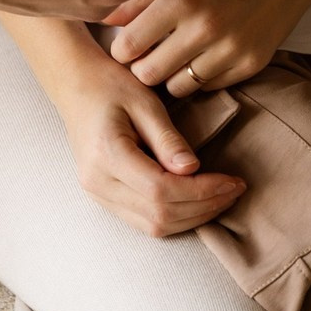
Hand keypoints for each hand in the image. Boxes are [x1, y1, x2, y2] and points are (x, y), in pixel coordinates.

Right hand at [51, 48, 244, 236]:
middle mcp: (98, 183)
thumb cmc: (111, 84)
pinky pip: (142, 220)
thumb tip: (193, 169)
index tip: (232, 181)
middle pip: (158, 215)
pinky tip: (196, 202)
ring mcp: (98, 193)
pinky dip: (174, 217)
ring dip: (191, 218)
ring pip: (152, 226)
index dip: (202, 192)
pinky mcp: (103, 196)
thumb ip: (167, 138)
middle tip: (234, 190)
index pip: (161, 191)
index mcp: (107, 155)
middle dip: (203, 208)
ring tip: (222, 198)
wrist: (76, 84)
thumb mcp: (144, 101)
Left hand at [106, 0, 310, 95]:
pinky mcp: (250, 64)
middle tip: (147, 56)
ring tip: (176, 57)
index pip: (128, 46)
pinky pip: (209, 86)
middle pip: (148, 74)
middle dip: (142, 68)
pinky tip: (205, 55)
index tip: (128, 44)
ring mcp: (229, 49)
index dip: (122, 48)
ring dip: (172, 75)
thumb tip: (106, 19)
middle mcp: (204, 27)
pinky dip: (201, 76)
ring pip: (178, 87)